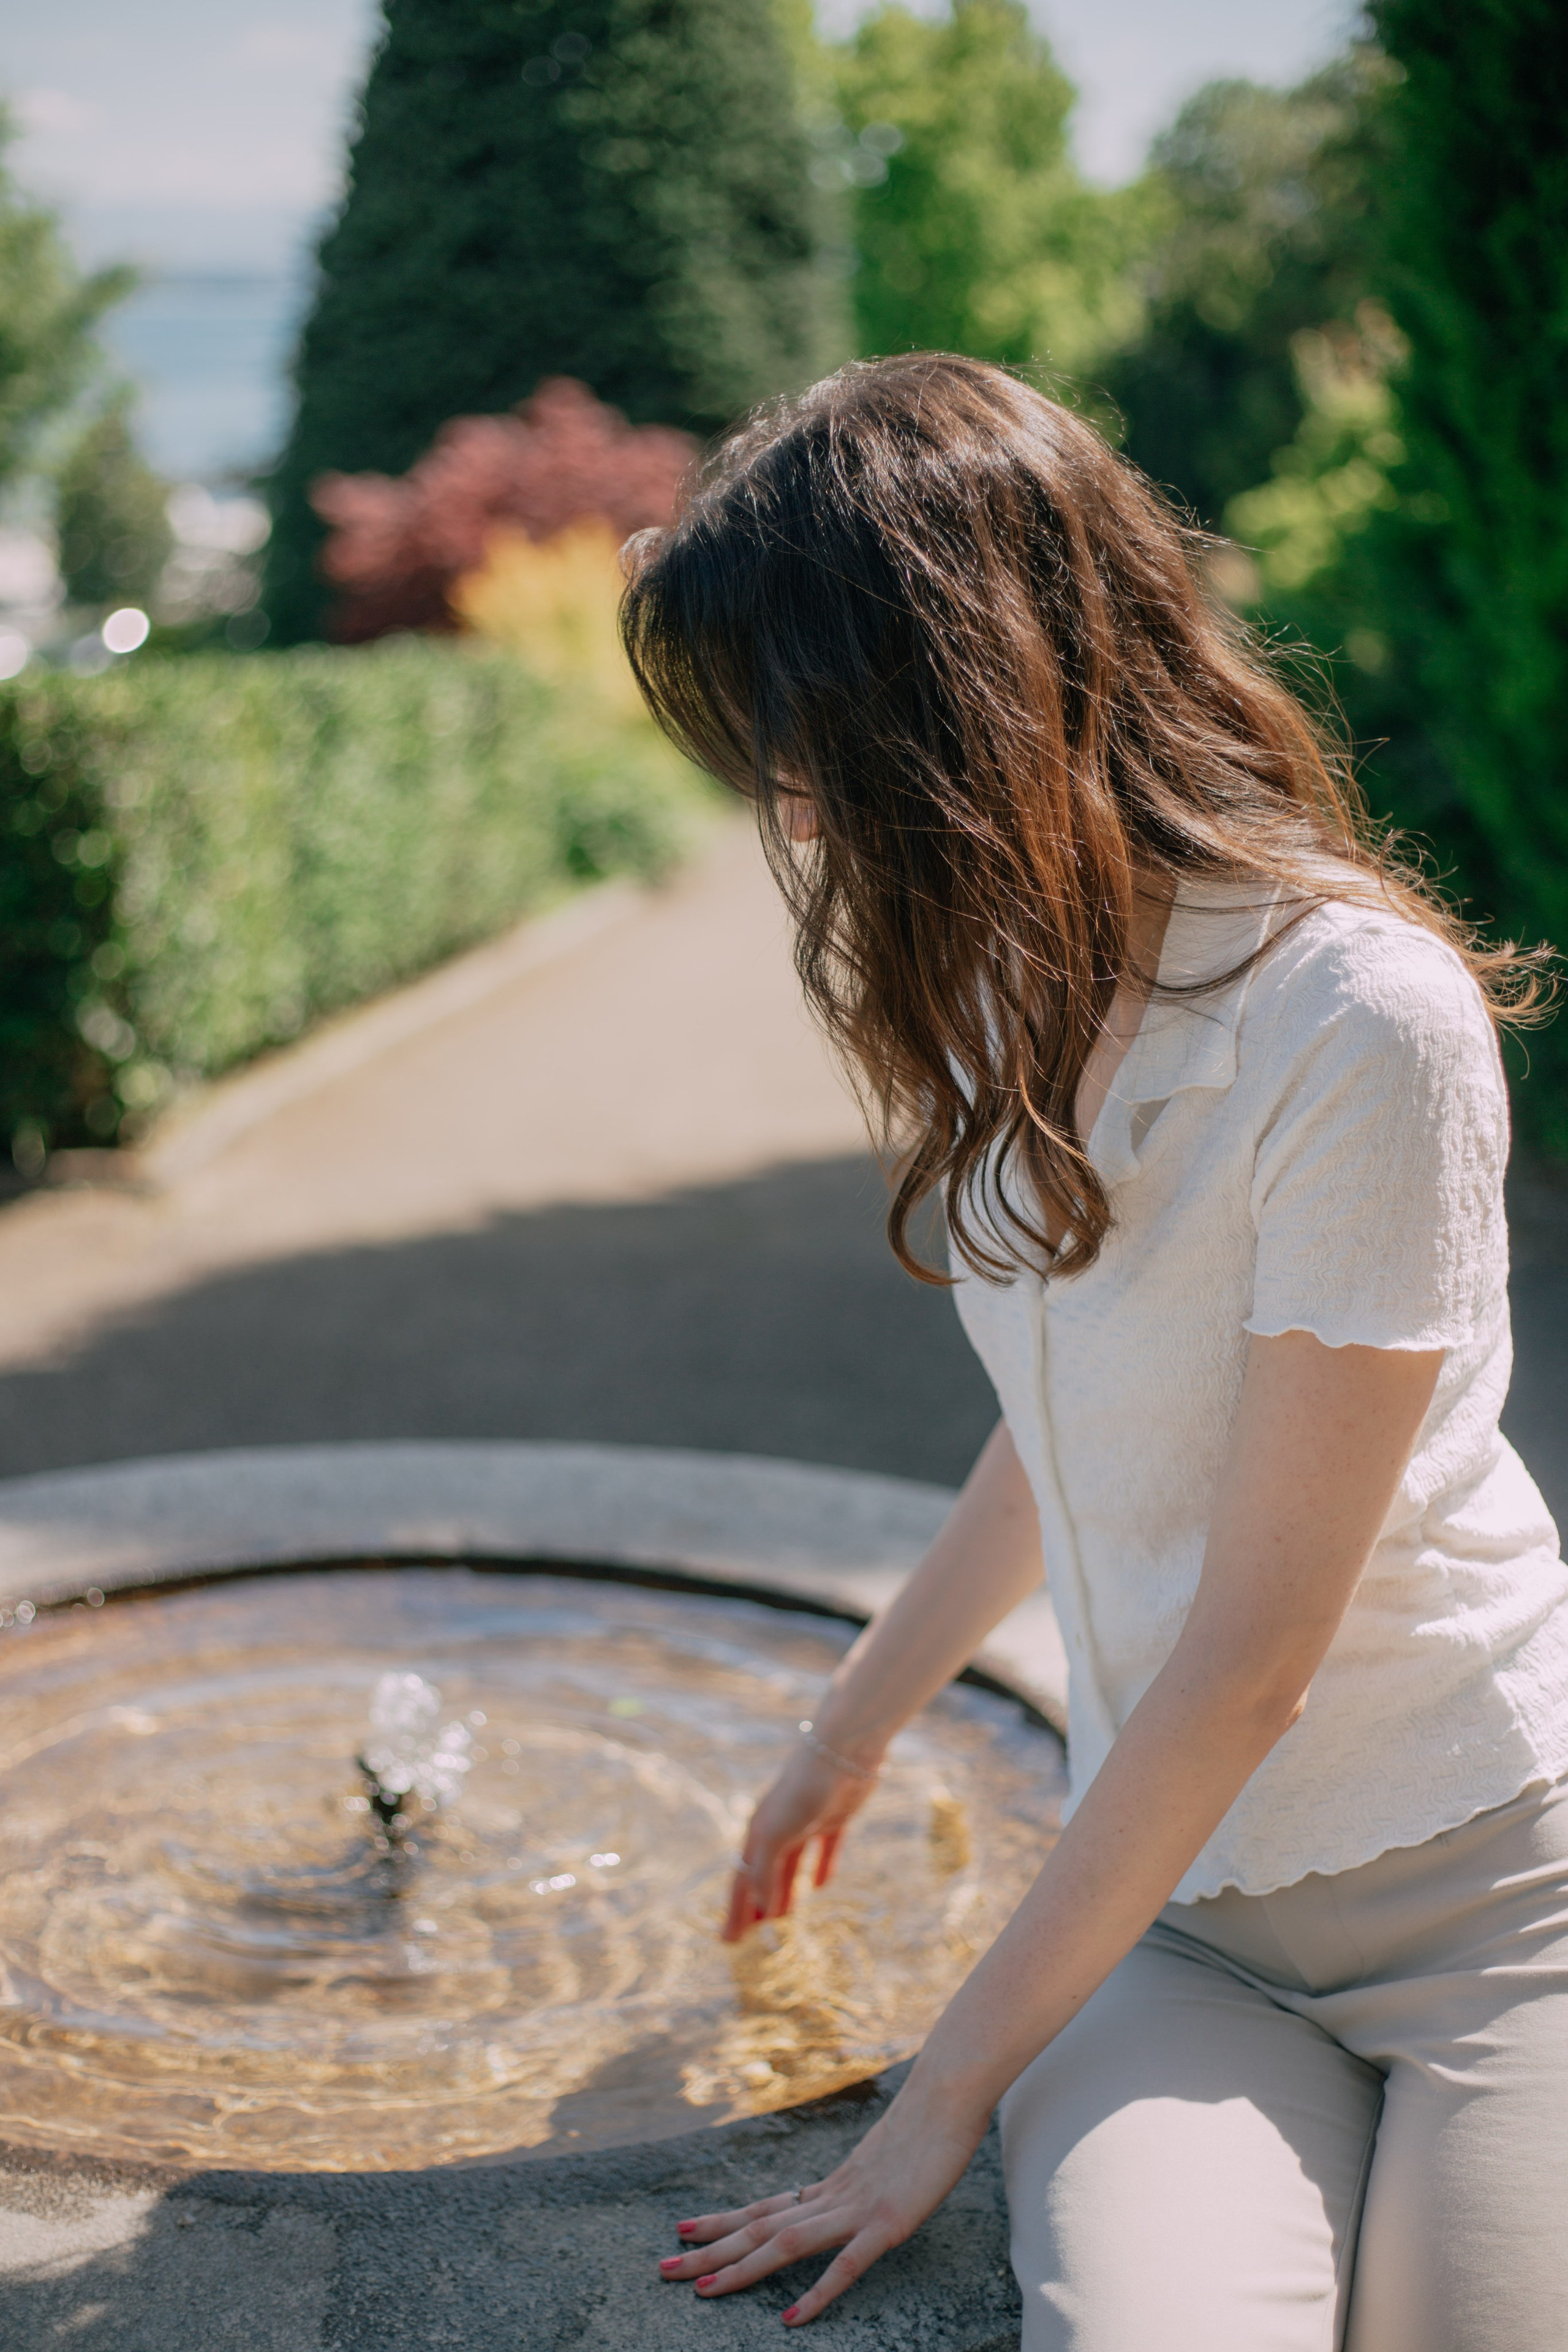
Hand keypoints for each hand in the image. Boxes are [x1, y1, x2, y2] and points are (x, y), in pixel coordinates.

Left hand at [656, 2069, 988, 2322]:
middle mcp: (833, 2196)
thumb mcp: (884, 2160)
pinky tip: (791, 2319)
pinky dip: (817, 2293)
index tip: (682, 2229)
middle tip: (662, 2268)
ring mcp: (857, 2209)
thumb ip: (859, 2184)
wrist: (950, 2091)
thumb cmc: (926, 2122)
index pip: (764, 2206)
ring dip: (741, 2268)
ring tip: (701, 2290)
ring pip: (786, 2243)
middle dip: (710, 2249)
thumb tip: (837, 2197)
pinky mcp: (887, 2223)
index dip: (722, 2221)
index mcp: (831, 2184)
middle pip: (760, 2227)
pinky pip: (846, 2265)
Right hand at [725, 1736, 880, 1941]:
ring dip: (786, 1891)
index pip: (743, 1880)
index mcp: (759, 1832)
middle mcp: (779, 1828)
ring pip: (791, 1865)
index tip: (729, 1941)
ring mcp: (806, 1822)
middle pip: (763, 1875)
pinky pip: (825, 1849)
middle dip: (755, 1906)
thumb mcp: (775, 1835)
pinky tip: (823, 1884)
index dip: (735, 1911)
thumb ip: (765, 1872)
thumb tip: (762, 1909)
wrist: (841, 1753)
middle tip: (751, 1938)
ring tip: (785, 1918)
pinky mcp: (834, 1817)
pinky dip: (822, 1867)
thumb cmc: (802, 1792)